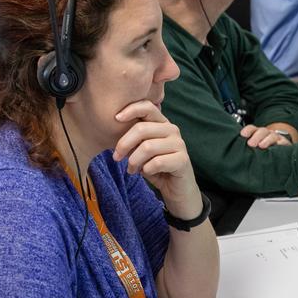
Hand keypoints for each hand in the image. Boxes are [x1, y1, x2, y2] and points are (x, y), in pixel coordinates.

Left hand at [113, 100, 201, 217]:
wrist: (177, 190)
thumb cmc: (156, 168)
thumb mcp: (142, 150)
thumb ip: (134, 139)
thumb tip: (115, 128)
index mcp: (162, 123)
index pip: (147, 107)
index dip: (131, 110)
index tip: (116, 119)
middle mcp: (172, 130)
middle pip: (141, 129)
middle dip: (124, 144)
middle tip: (116, 158)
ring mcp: (179, 144)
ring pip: (147, 147)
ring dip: (134, 161)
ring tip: (131, 169)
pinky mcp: (183, 160)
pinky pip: (157, 162)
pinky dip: (146, 170)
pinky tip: (146, 173)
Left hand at [239, 124, 291, 147]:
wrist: (281, 148)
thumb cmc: (264, 148)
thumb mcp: (255, 146)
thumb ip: (248, 147)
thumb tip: (237, 152)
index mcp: (257, 133)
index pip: (252, 128)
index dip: (247, 130)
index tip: (242, 135)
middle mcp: (266, 133)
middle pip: (262, 131)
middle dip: (256, 136)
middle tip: (251, 144)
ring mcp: (276, 137)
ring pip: (272, 136)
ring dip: (266, 140)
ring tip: (261, 146)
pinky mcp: (284, 143)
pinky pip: (283, 142)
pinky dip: (280, 144)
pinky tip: (276, 148)